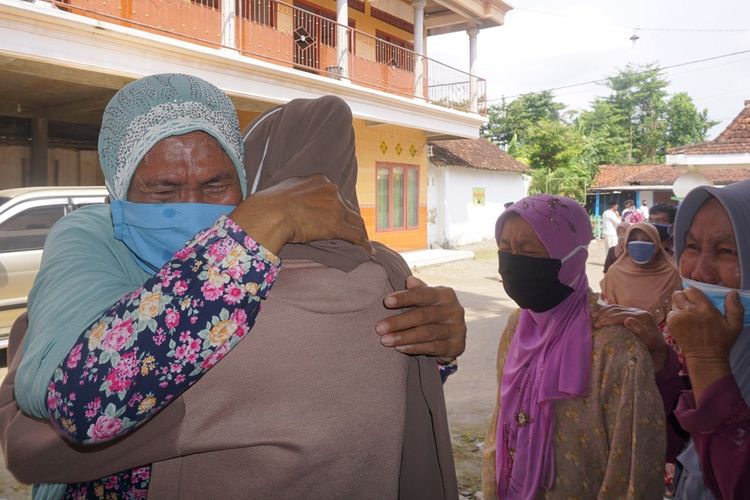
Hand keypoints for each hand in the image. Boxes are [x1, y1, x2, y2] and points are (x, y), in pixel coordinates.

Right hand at [230, 175, 371, 254]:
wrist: (271, 213)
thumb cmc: (270, 205)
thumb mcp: (286, 190)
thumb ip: (296, 194)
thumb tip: (293, 202)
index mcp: (319, 181)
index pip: (334, 195)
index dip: (337, 207)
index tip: (337, 215)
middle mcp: (331, 191)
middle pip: (347, 207)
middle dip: (350, 219)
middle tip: (351, 230)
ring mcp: (336, 208)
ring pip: (356, 221)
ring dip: (361, 232)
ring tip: (363, 243)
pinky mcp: (337, 225)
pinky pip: (356, 235)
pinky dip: (363, 244)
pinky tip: (367, 252)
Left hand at [375, 277, 465, 363]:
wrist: (453, 335)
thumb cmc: (433, 311)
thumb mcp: (427, 299)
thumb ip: (418, 290)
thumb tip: (409, 280)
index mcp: (445, 294)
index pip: (422, 294)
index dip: (404, 297)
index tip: (386, 301)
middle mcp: (454, 310)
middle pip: (422, 316)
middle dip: (398, 322)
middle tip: (379, 328)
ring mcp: (457, 329)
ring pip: (426, 333)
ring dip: (403, 337)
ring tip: (385, 340)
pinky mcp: (456, 346)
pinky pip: (433, 347)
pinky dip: (415, 348)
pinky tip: (399, 348)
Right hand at [591, 304, 666, 371]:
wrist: (659, 349)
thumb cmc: (654, 347)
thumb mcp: (649, 341)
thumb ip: (640, 330)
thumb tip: (627, 319)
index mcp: (643, 316)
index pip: (621, 315)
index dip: (608, 319)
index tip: (597, 324)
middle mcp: (639, 311)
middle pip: (617, 310)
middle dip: (603, 315)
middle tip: (592, 322)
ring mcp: (636, 311)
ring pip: (616, 307)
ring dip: (603, 311)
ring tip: (592, 316)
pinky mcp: (632, 313)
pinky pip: (618, 308)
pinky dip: (607, 309)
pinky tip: (599, 312)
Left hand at [667, 288, 743, 361]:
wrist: (705, 357)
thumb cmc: (721, 341)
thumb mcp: (734, 325)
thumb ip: (734, 307)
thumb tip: (732, 292)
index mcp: (704, 308)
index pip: (691, 290)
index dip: (694, 294)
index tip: (698, 300)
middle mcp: (689, 310)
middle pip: (678, 293)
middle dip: (684, 297)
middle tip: (691, 305)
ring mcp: (678, 317)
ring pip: (673, 302)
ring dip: (679, 306)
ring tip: (687, 314)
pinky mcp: (670, 324)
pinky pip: (670, 312)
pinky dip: (675, 315)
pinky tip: (683, 322)